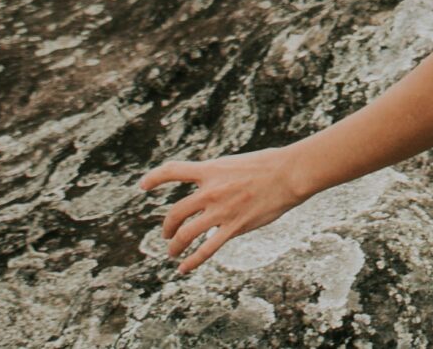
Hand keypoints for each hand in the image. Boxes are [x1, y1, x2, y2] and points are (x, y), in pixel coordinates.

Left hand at [138, 145, 310, 274]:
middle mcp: (210, 191)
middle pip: (175, 212)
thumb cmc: (268, 165)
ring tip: (172, 252)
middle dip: (167, 227)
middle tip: (167, 233)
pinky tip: (184, 268)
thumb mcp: (235, 163)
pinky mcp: (234, 227)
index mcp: (210, 170)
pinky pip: (207, 249)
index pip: (172, 171)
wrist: (289, 174)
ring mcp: (221, 211)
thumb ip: (219, 175)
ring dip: (175, 246)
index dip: (154, 178)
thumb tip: (211, 183)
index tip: (143, 186)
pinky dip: (192, 261)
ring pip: (186, 234)